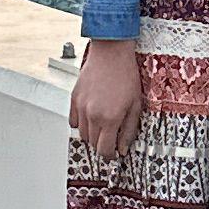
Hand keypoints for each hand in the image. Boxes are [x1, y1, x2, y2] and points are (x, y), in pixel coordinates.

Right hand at [69, 36, 146, 161]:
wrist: (111, 53)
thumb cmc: (125, 75)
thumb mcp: (135, 105)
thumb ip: (128, 130)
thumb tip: (123, 148)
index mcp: (110, 118)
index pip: (104, 149)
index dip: (110, 155)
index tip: (114, 153)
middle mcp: (92, 115)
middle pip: (93, 144)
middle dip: (102, 145)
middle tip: (111, 138)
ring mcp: (81, 107)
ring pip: (82, 134)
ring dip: (92, 135)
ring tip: (103, 125)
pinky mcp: (74, 99)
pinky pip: (73, 121)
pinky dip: (81, 124)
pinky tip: (91, 117)